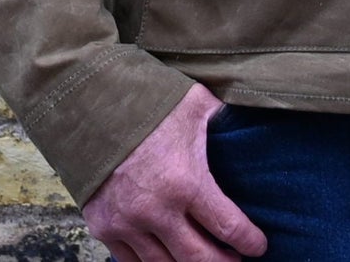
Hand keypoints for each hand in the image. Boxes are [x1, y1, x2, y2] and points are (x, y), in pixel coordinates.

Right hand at [83, 84, 267, 261]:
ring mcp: (127, 224)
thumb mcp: (195, 104)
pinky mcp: (104, 227)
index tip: (259, 246)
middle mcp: (157, 211)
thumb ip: (223, 120)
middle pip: (198, 259)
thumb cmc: (149, 102)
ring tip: (203, 261)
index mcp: (186, 181)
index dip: (249, 241)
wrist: (90, 105)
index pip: (228, 227)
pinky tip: (167, 259)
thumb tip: (247, 124)